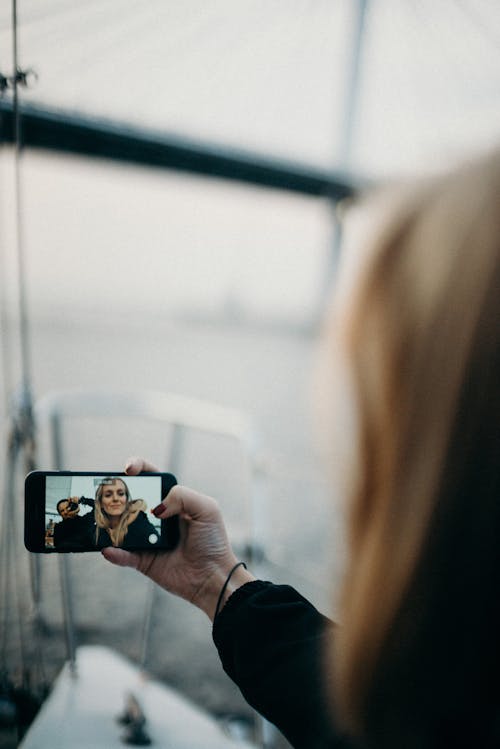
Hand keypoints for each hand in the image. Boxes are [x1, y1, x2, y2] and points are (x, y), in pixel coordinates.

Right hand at [102, 457, 253, 619]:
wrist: (213, 576)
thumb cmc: (213, 540)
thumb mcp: (207, 508)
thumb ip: (182, 496)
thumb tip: (156, 507)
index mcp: (173, 499)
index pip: (151, 477)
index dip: (138, 467)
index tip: (128, 469)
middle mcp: (157, 517)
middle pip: (131, 499)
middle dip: (117, 494)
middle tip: (108, 493)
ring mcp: (148, 538)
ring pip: (123, 527)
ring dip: (111, 522)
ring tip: (103, 519)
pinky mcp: (143, 560)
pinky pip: (123, 555)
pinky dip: (115, 552)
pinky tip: (109, 549)